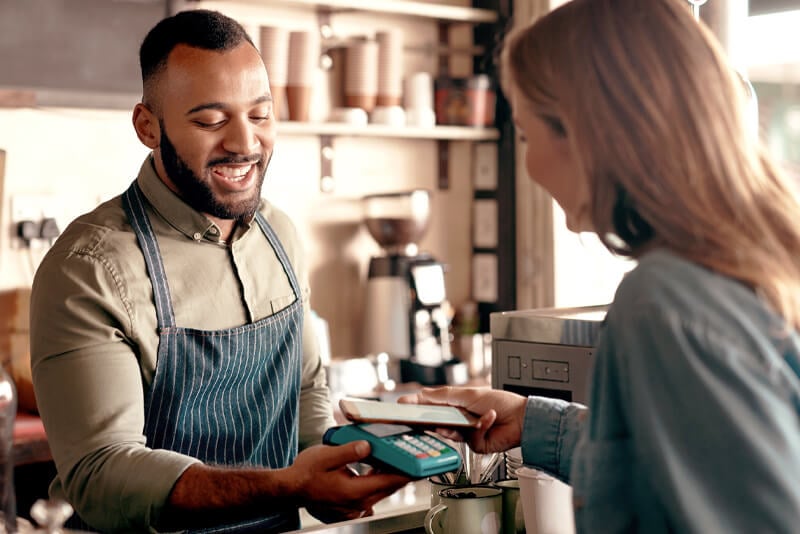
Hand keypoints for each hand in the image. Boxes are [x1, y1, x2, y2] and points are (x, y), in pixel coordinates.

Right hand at [289, 442, 410, 521]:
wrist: (291, 489)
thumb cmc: (305, 473)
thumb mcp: (326, 455)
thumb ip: (349, 451)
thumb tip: (368, 446)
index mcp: (355, 491)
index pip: (390, 481)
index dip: (408, 472)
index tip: (421, 463)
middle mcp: (358, 503)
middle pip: (389, 487)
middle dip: (402, 471)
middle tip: (413, 455)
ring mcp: (355, 507)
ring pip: (381, 490)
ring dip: (389, 475)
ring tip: (395, 457)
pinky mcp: (352, 506)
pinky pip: (372, 493)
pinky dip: (378, 480)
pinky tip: (376, 467)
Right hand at [398, 386, 526, 453]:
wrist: (523, 419)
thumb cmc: (502, 402)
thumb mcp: (469, 394)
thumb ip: (444, 395)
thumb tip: (422, 394)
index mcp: (456, 404)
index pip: (431, 405)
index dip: (416, 406)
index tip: (401, 406)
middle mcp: (459, 419)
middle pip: (436, 421)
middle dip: (429, 420)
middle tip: (416, 419)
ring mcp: (466, 433)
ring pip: (449, 433)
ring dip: (455, 426)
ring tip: (461, 420)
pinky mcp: (475, 445)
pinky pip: (469, 439)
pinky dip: (480, 427)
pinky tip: (488, 418)